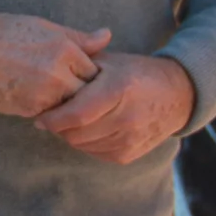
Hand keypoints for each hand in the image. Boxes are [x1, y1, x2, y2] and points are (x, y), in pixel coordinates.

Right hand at [0, 12, 110, 117]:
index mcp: (64, 50)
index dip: (89, 75)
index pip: (94, 72)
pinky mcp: (28, 109)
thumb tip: (107, 36)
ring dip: (65, 104)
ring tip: (51, 92)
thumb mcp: (44, 27)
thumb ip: (79, 38)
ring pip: (69, 108)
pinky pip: (49, 114)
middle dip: (81, 93)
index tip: (82, 75)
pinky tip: (35, 96)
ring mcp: (43, 95)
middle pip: (86, 94)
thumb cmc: (4, 32)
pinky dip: (47, 109)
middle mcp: (58, 74)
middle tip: (71, 89)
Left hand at [36, 52, 195, 164]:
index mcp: (118, 89)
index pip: (76, 114)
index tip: (39, 115)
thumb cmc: (135, 73)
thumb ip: (79, 65)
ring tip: (69, 119)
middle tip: (51, 116)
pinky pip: (94, 152)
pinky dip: (85, 142)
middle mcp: (126, 118)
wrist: (177, 95)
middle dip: (58, 126)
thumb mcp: (110, 61)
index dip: (53, 117)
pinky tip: (87, 128)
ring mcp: (130, 139)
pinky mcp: (129, 154)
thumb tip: (46, 76)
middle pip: (75, 133)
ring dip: (70, 134)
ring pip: (82, 145)